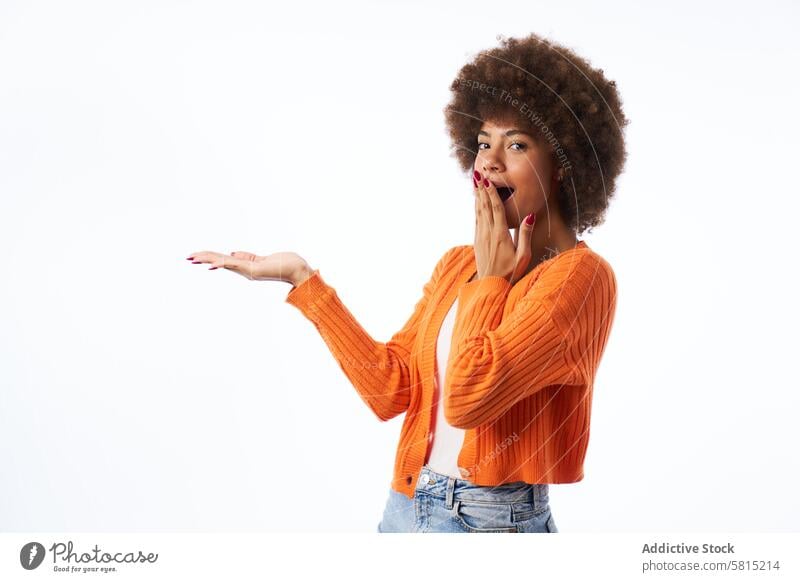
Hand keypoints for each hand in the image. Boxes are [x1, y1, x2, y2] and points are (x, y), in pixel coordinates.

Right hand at [186, 250, 310, 284]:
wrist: (297, 269)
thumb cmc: (284, 263)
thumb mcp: (260, 258)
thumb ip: (245, 256)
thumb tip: (231, 253)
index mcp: (244, 266)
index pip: (222, 260)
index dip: (209, 257)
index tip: (194, 257)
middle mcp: (244, 270)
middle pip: (219, 261)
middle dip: (203, 259)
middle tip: (187, 258)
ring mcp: (247, 270)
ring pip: (223, 263)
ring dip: (207, 260)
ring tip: (193, 259)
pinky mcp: (253, 269)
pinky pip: (234, 265)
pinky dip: (222, 263)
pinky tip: (211, 265)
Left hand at [473, 170, 535, 283]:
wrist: (491, 286)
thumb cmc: (511, 272)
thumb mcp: (523, 255)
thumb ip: (526, 235)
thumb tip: (529, 216)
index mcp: (500, 235)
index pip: (495, 208)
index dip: (491, 193)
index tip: (487, 180)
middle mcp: (488, 233)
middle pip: (484, 206)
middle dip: (481, 189)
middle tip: (477, 174)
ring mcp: (481, 237)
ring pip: (478, 212)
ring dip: (477, 196)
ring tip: (474, 182)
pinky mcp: (478, 242)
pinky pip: (476, 220)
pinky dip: (476, 208)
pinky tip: (476, 202)